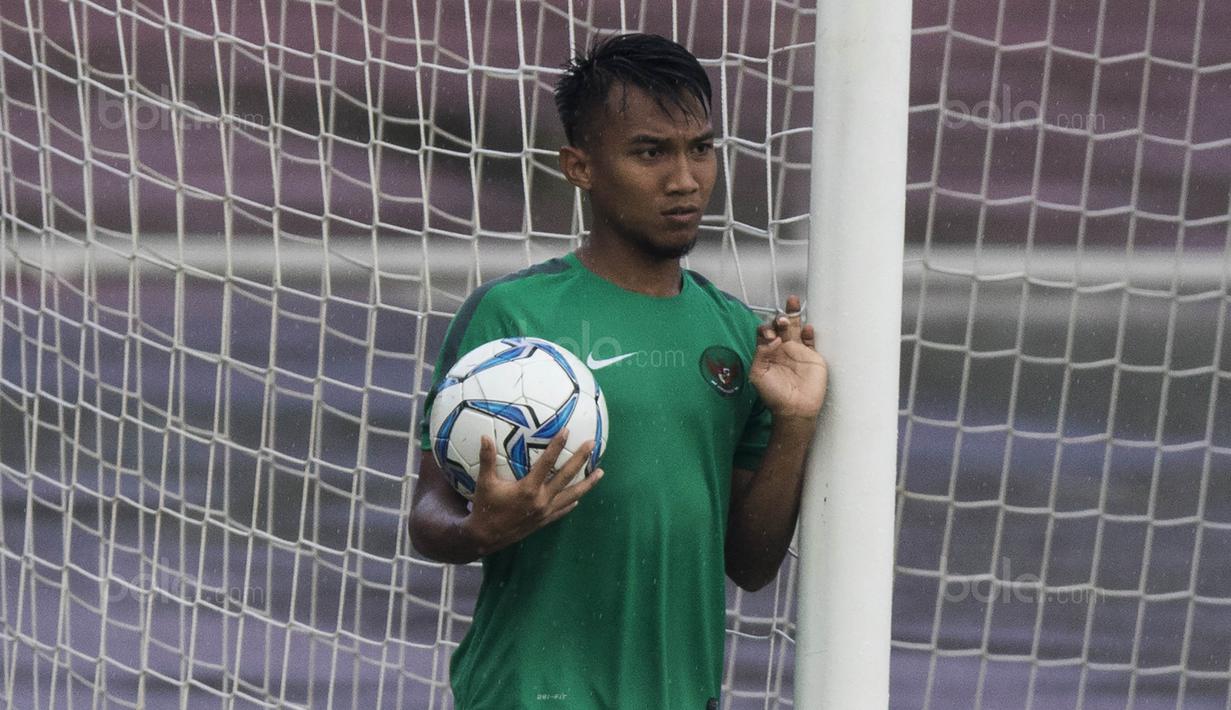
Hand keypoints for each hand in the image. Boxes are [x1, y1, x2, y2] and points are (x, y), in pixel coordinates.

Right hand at [460, 429, 601, 555]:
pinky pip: (562, 510)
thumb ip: (486, 459)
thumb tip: (484, 436)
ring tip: (600, 472)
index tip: (567, 431)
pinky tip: (579, 498)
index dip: (557, 446)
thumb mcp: (484, 483)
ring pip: (572, 495)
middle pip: (566, 476)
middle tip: (592, 444)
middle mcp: (542, 500)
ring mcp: (546, 512)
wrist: (486, 538)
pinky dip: (571, 503)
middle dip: (580, 459)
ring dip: (587, 484)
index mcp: (529, 489)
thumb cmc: (485, 508)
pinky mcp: (544, 521)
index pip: (547, 463)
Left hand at [750, 295, 827, 420]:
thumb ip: (761, 354)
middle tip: (781, 320)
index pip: (764, 332)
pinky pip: (811, 340)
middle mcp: (782, 348)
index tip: (769, 336)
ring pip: (795, 327)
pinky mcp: (812, 357)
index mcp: (767, 352)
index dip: (765, 329)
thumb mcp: (758, 374)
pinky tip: (806, 327)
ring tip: (792, 302)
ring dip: (793, 314)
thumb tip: (771, 338)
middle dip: (779, 318)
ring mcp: (798, 351)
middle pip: (780, 326)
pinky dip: (809, 332)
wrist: (795, 409)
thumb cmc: (773, 394)